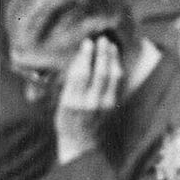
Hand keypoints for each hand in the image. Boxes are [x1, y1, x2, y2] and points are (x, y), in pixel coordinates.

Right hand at [53, 35, 123, 163]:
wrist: (81, 141)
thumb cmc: (66, 118)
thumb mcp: (61, 101)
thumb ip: (71, 83)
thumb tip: (80, 58)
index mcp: (73, 101)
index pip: (81, 74)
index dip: (86, 57)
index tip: (87, 42)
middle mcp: (91, 102)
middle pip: (100, 73)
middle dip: (102, 54)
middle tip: (102, 39)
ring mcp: (105, 104)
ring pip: (112, 77)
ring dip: (112, 59)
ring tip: (110, 44)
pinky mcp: (114, 105)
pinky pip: (118, 83)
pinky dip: (117, 69)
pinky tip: (116, 59)